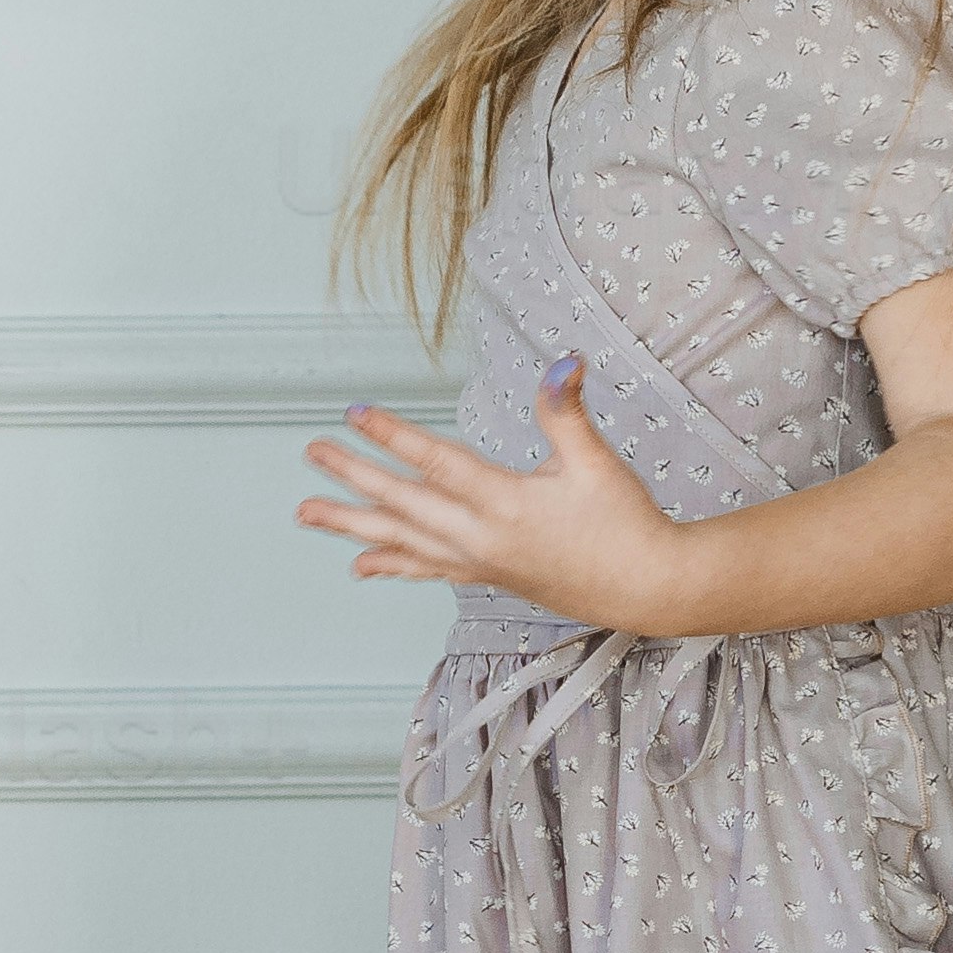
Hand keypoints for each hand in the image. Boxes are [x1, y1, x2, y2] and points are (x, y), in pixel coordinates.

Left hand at [297, 364, 700, 633]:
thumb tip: (563, 363)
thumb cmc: (625, 524)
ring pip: (402, 541)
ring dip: (352, 524)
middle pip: (404, 503)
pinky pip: (425, 569)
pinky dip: (391, 564)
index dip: (393, 436)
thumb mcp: (596, 462)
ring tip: (306, 513)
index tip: (355, 413)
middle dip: (353, 477)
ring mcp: (478, 561)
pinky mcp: (486, 576)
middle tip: (311, 452)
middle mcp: (481, 537)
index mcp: (505, 504)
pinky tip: (360, 565)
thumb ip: (567, 412)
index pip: (437, 463)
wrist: (646, 589)